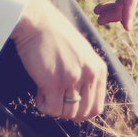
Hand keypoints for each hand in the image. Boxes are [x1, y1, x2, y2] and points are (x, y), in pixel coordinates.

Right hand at [11, 0, 107, 120]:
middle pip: (82, 113)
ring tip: (46, 90)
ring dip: (54, 107)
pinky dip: (43, 105)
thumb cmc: (56, 37)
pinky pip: (51, 110)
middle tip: (55, 97)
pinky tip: (39, 90)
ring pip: (67, 114)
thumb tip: (81, 102)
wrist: (39, 22)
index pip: (96, 108)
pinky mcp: (54, 83)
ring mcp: (72, 79)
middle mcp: (89, 75)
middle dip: (67, 110)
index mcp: (98, 70)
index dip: (81, 112)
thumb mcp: (83, 54)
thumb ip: (87, 75)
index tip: (68, 104)